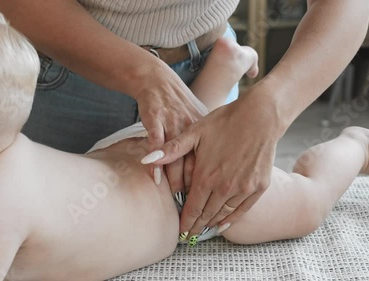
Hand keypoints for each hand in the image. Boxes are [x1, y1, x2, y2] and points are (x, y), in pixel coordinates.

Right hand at [135, 63, 206, 191]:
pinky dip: (155, 163)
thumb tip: (214, 170)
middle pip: (195, 164)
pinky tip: (155, 178)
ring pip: (176, 158)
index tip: (209, 202)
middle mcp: (192, 130)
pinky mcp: (155, 120)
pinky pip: (156, 145)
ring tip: (176, 199)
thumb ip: (206, 144)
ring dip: (175, 180)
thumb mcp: (199, 123)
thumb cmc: (179, 105)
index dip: (210, 184)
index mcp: (205, 133)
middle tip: (194, 208)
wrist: (158, 82)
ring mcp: (173, 125)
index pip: (211, 163)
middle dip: (195, 188)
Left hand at [141, 92, 283, 243]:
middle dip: (196, 226)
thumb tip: (146, 160)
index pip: (192, 209)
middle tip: (189, 235)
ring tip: (202, 229)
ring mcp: (243, 188)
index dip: (185, 222)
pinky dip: (231, 219)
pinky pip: (242, 210)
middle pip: (207, 215)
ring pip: (223, 214)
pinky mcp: (259, 187)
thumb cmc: (224, 122)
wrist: (260, 116)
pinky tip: (223, 224)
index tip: (180, 233)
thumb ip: (171, 150)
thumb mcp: (194, 132)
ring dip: (212, 223)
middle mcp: (225, 187)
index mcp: (206, 176)